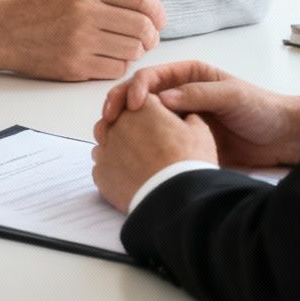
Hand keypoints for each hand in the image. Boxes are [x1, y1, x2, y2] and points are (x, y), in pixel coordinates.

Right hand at [0, 0, 165, 80]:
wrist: (5, 31)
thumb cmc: (44, 3)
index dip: (158, 10)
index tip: (158, 18)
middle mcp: (84, 12)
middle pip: (142, 26)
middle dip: (152, 34)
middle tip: (148, 37)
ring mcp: (79, 41)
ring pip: (133, 50)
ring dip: (137, 50)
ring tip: (129, 46)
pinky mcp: (74, 66)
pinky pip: (116, 69)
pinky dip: (121, 65)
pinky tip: (111, 57)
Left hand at [91, 96, 216, 209]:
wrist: (174, 199)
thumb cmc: (189, 163)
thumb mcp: (200, 131)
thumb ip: (187, 116)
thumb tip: (183, 116)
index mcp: (143, 106)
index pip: (142, 100)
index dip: (154, 113)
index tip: (161, 125)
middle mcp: (118, 122)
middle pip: (120, 118)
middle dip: (132, 128)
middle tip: (150, 146)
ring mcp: (106, 148)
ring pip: (106, 141)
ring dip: (118, 147)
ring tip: (139, 163)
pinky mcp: (100, 172)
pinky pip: (103, 166)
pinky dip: (113, 170)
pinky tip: (130, 177)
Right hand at [99, 60, 299, 167]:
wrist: (282, 138)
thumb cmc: (261, 109)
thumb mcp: (232, 96)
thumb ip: (199, 94)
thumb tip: (163, 98)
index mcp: (188, 76)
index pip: (152, 77)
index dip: (136, 88)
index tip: (132, 106)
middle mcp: (179, 94)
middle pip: (139, 96)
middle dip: (118, 105)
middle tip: (106, 122)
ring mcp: (178, 119)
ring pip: (140, 120)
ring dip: (121, 126)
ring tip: (107, 139)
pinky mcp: (181, 141)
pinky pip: (153, 141)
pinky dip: (135, 144)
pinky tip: (124, 154)